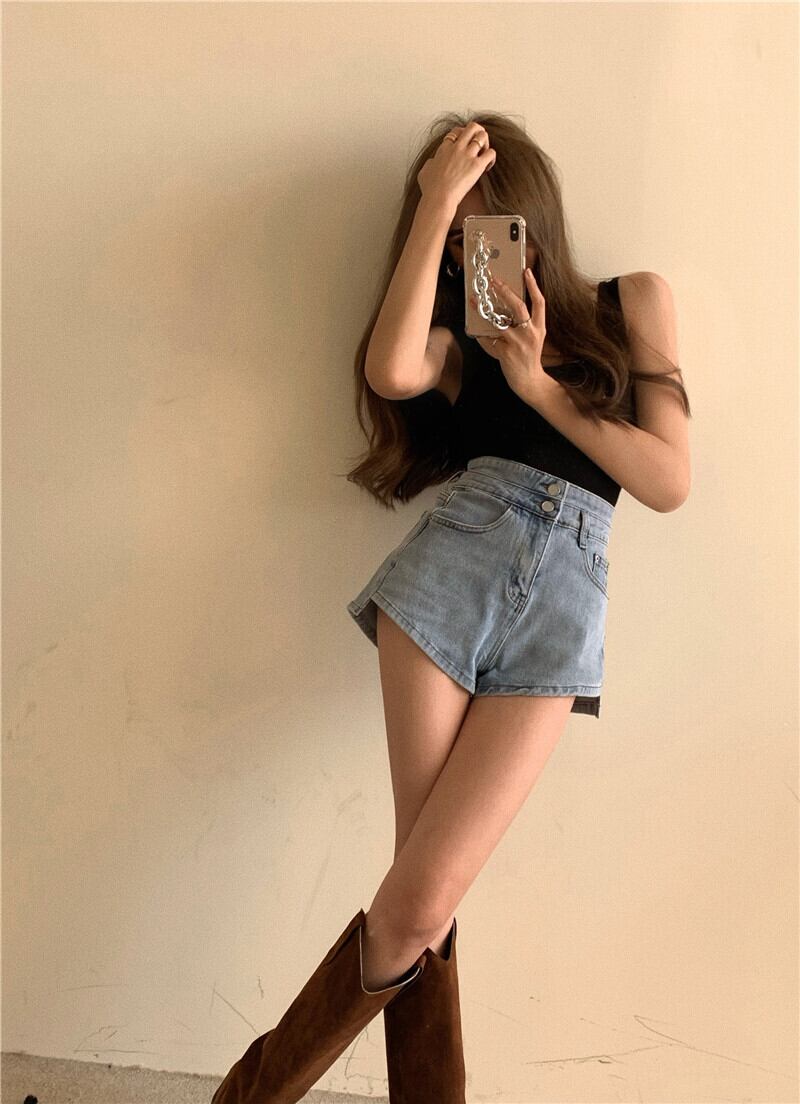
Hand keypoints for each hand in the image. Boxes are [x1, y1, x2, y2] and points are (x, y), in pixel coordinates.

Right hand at [417, 122, 496, 214]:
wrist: (439, 198)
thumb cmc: (431, 189)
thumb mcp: (424, 172)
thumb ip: (430, 163)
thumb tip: (432, 162)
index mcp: (444, 148)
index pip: (456, 131)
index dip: (462, 135)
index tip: (464, 143)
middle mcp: (457, 148)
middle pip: (472, 127)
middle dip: (477, 132)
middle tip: (479, 143)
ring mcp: (467, 155)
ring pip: (483, 136)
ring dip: (486, 143)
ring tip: (484, 154)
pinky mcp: (477, 166)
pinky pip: (491, 152)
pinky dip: (492, 157)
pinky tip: (487, 166)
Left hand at [470, 268, 549, 404]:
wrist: (528, 380)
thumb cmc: (528, 356)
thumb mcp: (533, 338)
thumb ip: (525, 323)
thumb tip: (504, 303)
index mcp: (539, 327)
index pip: (540, 302)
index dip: (534, 286)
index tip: (526, 271)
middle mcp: (530, 333)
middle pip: (518, 307)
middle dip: (505, 291)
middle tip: (493, 280)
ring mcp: (518, 343)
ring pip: (499, 321)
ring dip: (485, 309)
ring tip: (475, 300)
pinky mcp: (505, 352)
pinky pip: (489, 338)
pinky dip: (481, 334)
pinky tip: (474, 329)